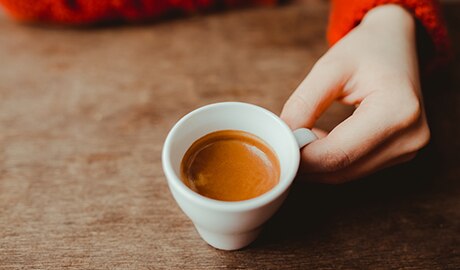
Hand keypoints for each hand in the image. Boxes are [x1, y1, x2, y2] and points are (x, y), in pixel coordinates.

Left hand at [281, 4, 429, 183]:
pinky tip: (318, 140)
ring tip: (299, 137)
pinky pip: (355, 168)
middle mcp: (410, 137)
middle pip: (342, 169)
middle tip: (279, 145)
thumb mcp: (329, 68)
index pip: (338, 153)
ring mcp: (409, 149)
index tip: (276, 146)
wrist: (396, 42)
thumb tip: (282, 138)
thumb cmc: (366, 49)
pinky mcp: (401, 154)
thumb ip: (303, 105)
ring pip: (346, 174)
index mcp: (397, 111)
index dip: (302, 157)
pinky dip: (330, 160)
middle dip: (305, 163)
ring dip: (316, 163)